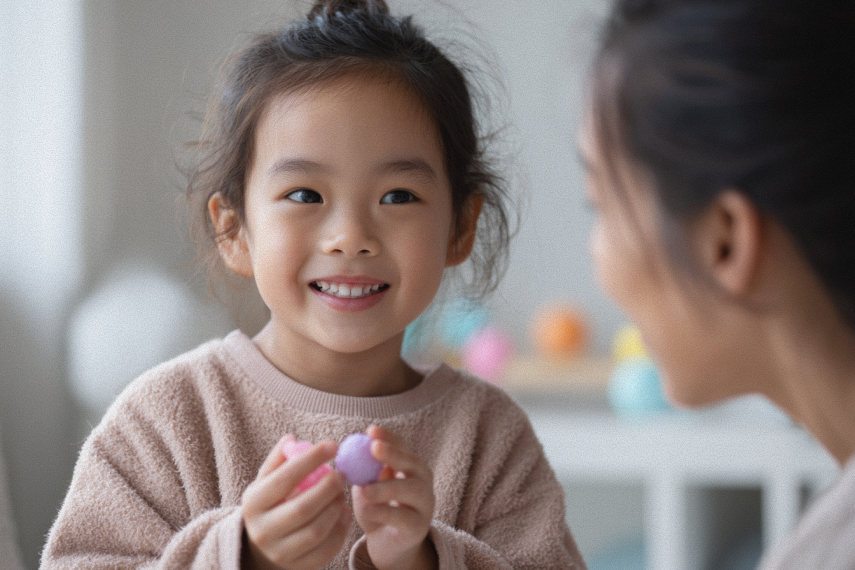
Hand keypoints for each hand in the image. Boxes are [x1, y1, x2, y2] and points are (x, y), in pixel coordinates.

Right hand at [242, 436, 351, 569]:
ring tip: (341, 494)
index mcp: (254, 503)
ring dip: (335, 508)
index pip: (283, 479)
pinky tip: (343, 513)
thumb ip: (279, 460)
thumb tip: (292, 438)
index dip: (310, 460)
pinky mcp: (298, 566)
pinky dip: (340, 529)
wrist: (261, 546)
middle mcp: (263, 530)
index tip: (332, 445)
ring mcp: (280, 552)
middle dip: (328, 487)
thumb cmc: (270, 503)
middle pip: (302, 508)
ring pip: (317, 531)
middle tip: (342, 474)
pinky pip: (327, 549)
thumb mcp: (266, 480)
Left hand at [351, 426, 436, 569]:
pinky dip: (385, 512)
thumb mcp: (368, 486)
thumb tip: (347, 449)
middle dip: (394, 454)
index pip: (403, 446)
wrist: (386, 544)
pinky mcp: (418, 528)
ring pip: (412, 490)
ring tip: (366, 489)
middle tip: (374, 448)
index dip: (389, 437)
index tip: (370, 430)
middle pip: (413, 463)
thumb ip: (364, 470)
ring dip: (387, 486)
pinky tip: (369, 510)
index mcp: (410, 468)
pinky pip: (404, 516)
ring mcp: (424, 505)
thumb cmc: (376, 509)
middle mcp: (423, 482)